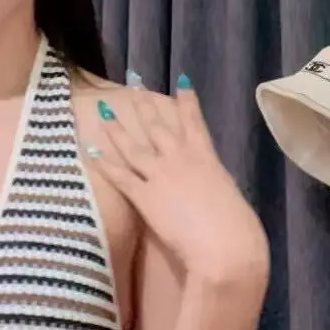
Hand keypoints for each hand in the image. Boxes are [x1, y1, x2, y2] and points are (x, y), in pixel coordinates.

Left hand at [88, 76, 268, 286]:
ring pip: (132, 146)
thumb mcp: (229, 194)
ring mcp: (160, 176)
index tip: (181, 81)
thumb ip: (214, 183)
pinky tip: (90, 151)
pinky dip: (104, 164)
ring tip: (103, 108)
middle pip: (157, 126)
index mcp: (207, 157)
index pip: (194, 121)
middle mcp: (180, 159)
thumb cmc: (238, 228)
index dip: (186, 100)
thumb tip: (209, 184)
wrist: (225, 248)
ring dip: (116, 127)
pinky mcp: (145, 197)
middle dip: (144, 103)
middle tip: (133, 83)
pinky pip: (120, 177)